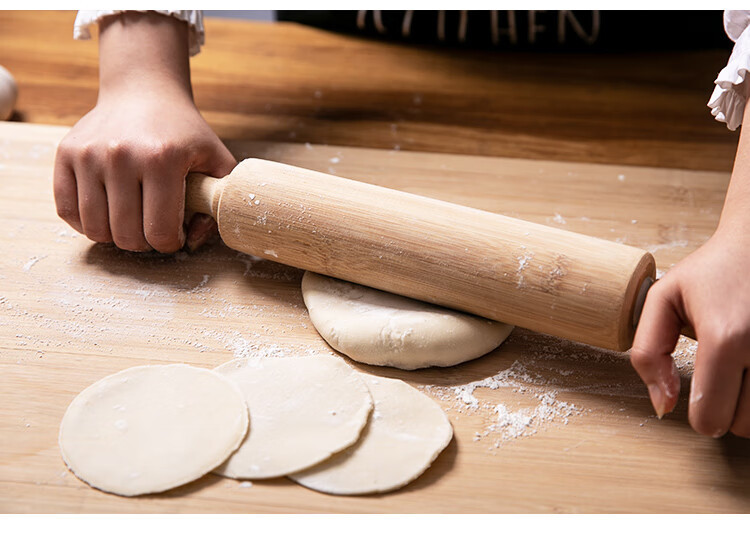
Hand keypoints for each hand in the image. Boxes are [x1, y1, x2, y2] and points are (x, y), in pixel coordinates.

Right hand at [54, 91, 233, 251]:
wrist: (143, 92)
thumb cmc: (183, 132)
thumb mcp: (216, 160)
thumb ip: (217, 202)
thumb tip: (194, 239)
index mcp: (162, 159)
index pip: (161, 232)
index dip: (171, 243)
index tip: (176, 233)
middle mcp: (121, 156)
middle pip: (127, 235)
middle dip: (145, 243)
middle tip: (154, 228)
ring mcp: (88, 154)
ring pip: (96, 229)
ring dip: (115, 236)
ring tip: (132, 221)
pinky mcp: (65, 154)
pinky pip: (67, 211)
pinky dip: (86, 223)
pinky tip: (107, 214)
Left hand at [631, 229, 749, 436]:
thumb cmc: (713, 270)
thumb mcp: (663, 298)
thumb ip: (648, 354)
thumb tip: (663, 405)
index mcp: (725, 337)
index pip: (710, 418)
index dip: (698, 413)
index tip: (699, 392)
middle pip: (743, 426)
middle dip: (728, 408)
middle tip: (725, 373)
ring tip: (744, 368)